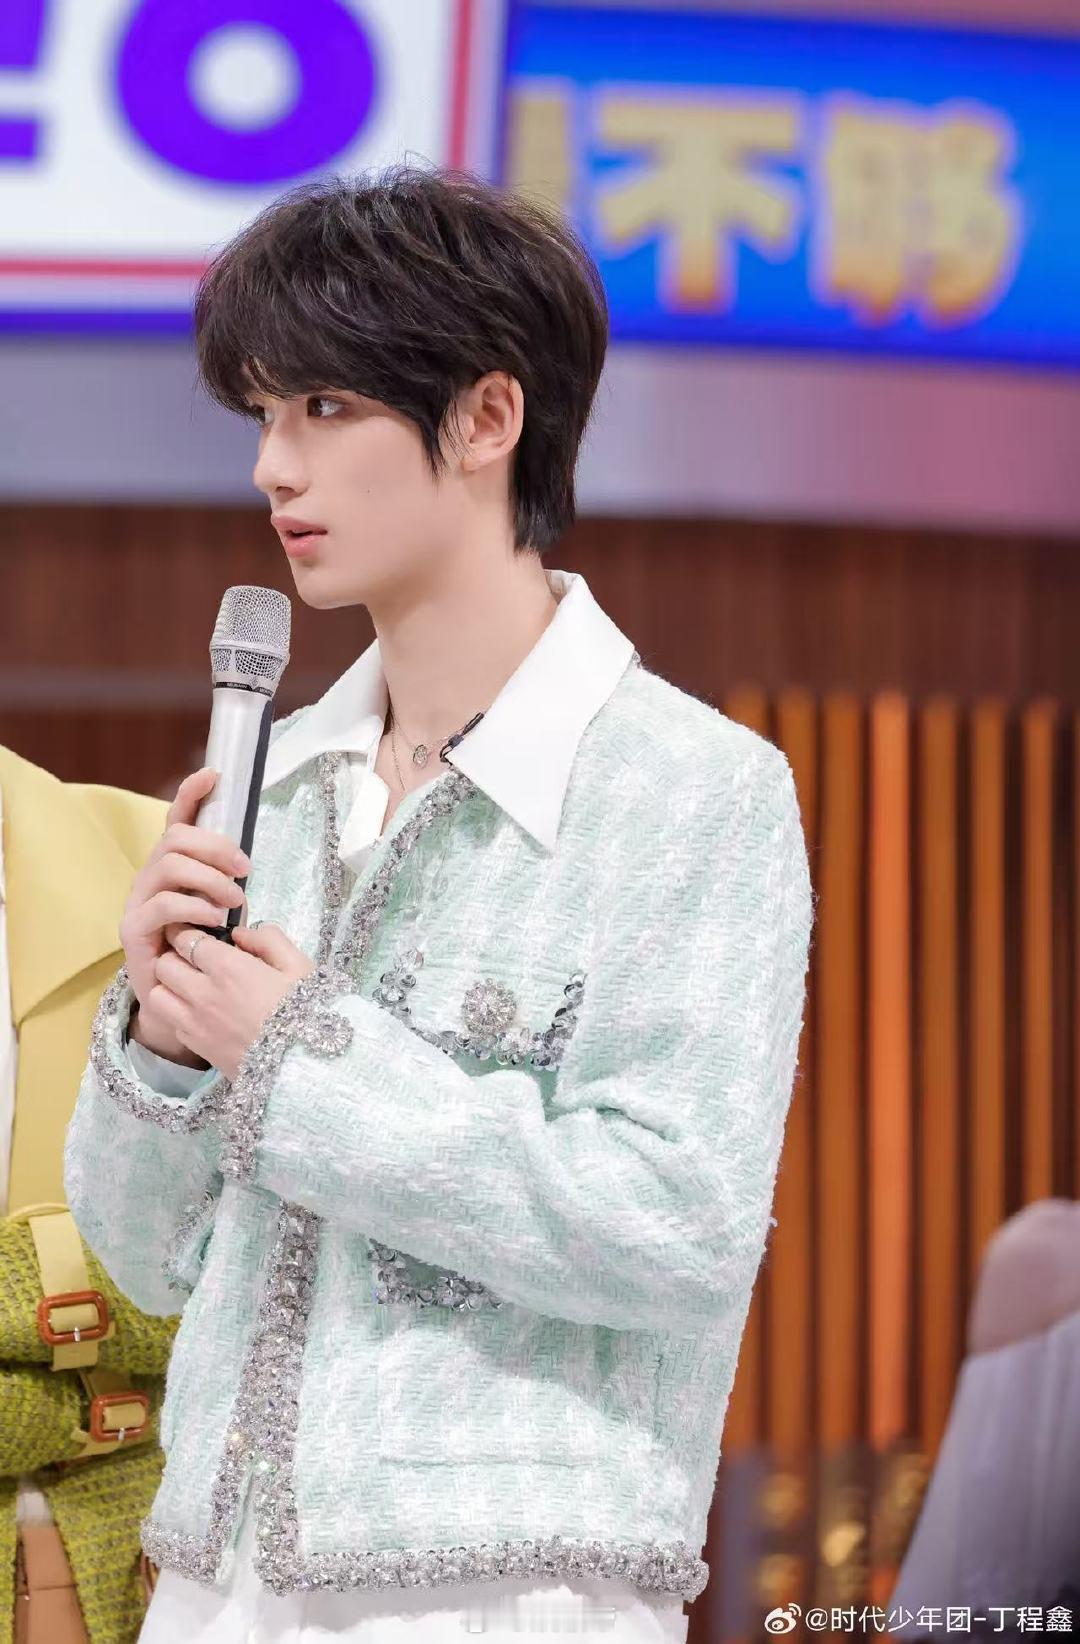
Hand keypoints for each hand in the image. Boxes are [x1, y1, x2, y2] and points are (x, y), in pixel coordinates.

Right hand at [119, 768, 249, 1050]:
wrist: (177, 1000)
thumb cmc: (202, 950)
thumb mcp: (221, 910)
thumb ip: (226, 882)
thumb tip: (246, 861)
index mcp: (171, 866)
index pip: (176, 821)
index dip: (191, 795)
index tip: (214, 775)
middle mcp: (150, 877)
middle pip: (175, 838)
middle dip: (215, 846)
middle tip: (245, 869)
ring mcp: (138, 902)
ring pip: (169, 866)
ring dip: (210, 879)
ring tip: (235, 901)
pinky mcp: (133, 930)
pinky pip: (163, 905)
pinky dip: (195, 907)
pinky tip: (216, 920)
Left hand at [150, 922, 316, 1082]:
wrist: (305, 1066)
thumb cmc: (308, 1011)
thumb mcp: (299, 966)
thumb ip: (269, 940)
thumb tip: (240, 934)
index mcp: (229, 968)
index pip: (186, 938)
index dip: (190, 932)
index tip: (200, 934)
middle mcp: (203, 993)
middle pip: (163, 964)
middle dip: (175, 956)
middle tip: (194, 958)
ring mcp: (196, 1022)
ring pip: (157, 994)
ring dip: (169, 986)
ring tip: (189, 986)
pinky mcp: (196, 1046)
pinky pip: (170, 1022)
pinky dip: (177, 1013)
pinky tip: (200, 1012)